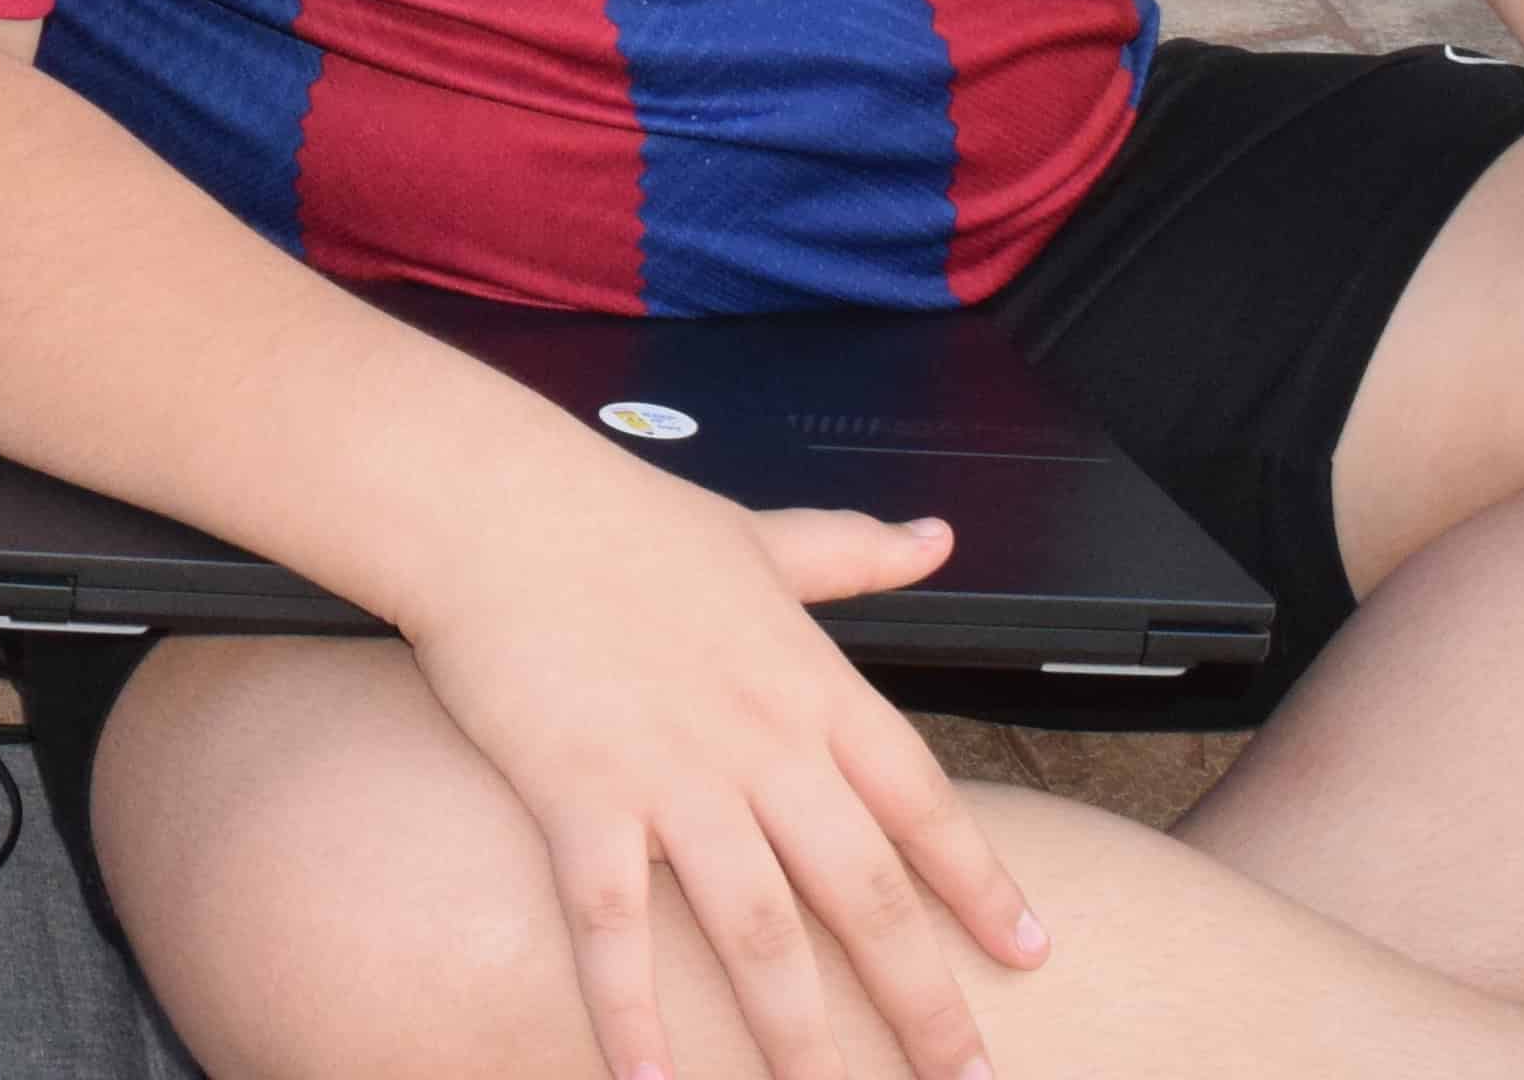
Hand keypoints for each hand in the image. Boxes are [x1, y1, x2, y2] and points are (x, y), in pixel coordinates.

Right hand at [396, 477, 1044, 1079]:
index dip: (982, 887)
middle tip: (962, 1077)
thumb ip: (853, 552)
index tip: (1029, 956)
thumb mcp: (760, 535)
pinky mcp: (581, 797)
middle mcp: (761, 743)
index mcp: (811, 685)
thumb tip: (935, 537)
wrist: (495, 501)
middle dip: (921, 1001)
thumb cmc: (617, 516)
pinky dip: (633, 1013)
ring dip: (798, 1037)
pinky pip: (616, 928)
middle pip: (865, 895)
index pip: (924, 803)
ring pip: (760, 933)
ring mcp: (674, 777)